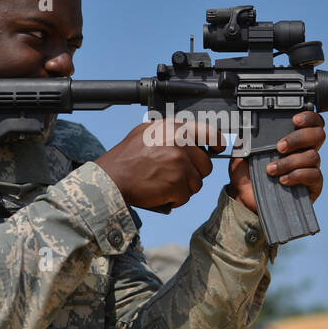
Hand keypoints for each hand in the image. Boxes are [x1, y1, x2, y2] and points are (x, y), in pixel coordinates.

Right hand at [95, 119, 224, 209]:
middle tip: (173, 176)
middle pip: (205, 164)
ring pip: (196, 183)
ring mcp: (179, 163)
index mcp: (173, 128)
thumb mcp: (146, 132)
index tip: (217, 149)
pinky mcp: (177, 184)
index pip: (208, 132)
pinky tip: (159, 193)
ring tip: (162, 184)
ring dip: (182, 188)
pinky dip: (174, 200)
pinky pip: (185, 197)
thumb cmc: (125, 159)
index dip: (216, 143)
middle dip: (193, 174)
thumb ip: (169, 132)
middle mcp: (179, 142)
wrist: (110, 180)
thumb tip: (190, 136)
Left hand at [228, 111, 325, 213]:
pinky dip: (297, 176)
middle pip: (318, 135)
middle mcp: (305, 150)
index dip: (309, 117)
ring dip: (290, 161)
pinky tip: (283, 180)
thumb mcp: (243, 151)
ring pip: (312, 156)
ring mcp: (311, 168)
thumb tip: (246, 125)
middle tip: (279, 146)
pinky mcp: (313, 185)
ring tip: (271, 170)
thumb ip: (248, 137)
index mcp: (293, 138)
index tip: (294, 120)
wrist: (246, 198)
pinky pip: (314, 175)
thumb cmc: (247, 173)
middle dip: (299, 138)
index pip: (312, 122)